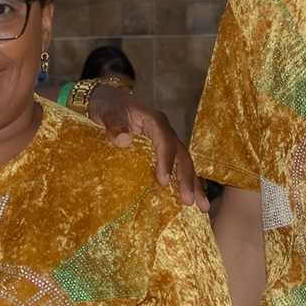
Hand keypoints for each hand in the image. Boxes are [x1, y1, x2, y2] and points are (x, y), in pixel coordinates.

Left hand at [84, 86, 209, 212]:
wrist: (103, 99)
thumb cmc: (105, 104)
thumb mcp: (106, 111)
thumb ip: (114, 124)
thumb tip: (125, 140)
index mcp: (155, 120)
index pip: (166, 142)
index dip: (166, 162)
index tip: (163, 181)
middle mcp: (164, 131)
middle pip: (181, 155)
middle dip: (187, 179)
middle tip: (190, 201)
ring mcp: (164, 141)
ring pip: (183, 162)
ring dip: (192, 184)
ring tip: (202, 207)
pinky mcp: (159, 150)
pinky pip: (175, 166)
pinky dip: (182, 182)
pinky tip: (186, 200)